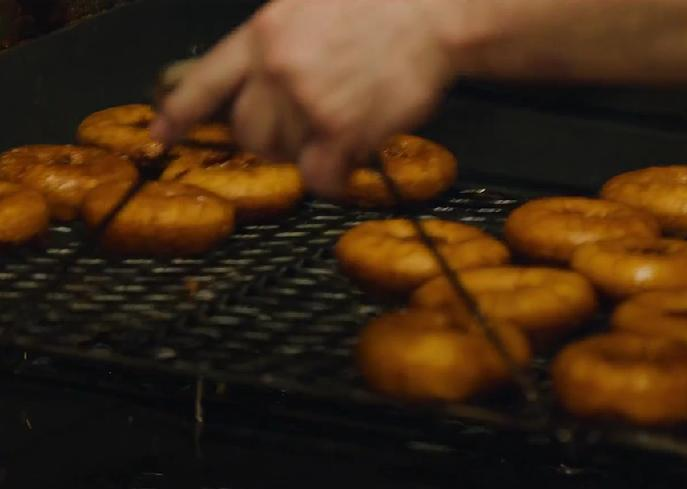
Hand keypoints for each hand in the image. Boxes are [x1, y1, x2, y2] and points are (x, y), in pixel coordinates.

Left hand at [151, 0, 456, 194]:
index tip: (162, 133)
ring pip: (285, 154)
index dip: (180, 112)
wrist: (432, 12)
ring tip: (344, 130)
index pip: (206, 81)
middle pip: (247, 131)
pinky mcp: (340, 128)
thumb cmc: (385, 5)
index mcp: (263, 34)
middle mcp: (276, 68)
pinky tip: (347, 167)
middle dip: (273, 138)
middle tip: (307, 131)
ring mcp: (305, 100)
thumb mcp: (311, 7)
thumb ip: (283, 41)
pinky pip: (320, 176)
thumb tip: (275, 79)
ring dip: (311, 152)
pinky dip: (333, 180)